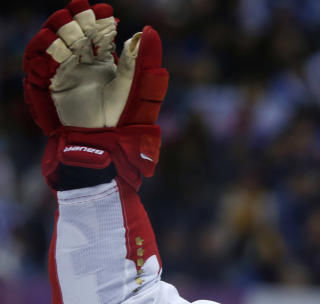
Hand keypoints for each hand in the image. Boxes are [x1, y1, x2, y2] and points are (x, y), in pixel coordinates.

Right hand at [23, 0, 167, 188]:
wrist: (104, 140)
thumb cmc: (122, 116)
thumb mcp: (133, 86)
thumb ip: (139, 60)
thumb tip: (145, 32)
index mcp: (102, 61)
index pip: (97, 34)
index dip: (99, 21)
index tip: (105, 13)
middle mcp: (82, 62)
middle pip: (76, 32)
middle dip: (79, 20)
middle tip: (87, 15)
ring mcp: (64, 70)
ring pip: (57, 41)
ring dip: (62, 30)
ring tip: (73, 24)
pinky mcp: (50, 81)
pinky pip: (40, 59)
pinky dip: (44, 47)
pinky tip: (54, 40)